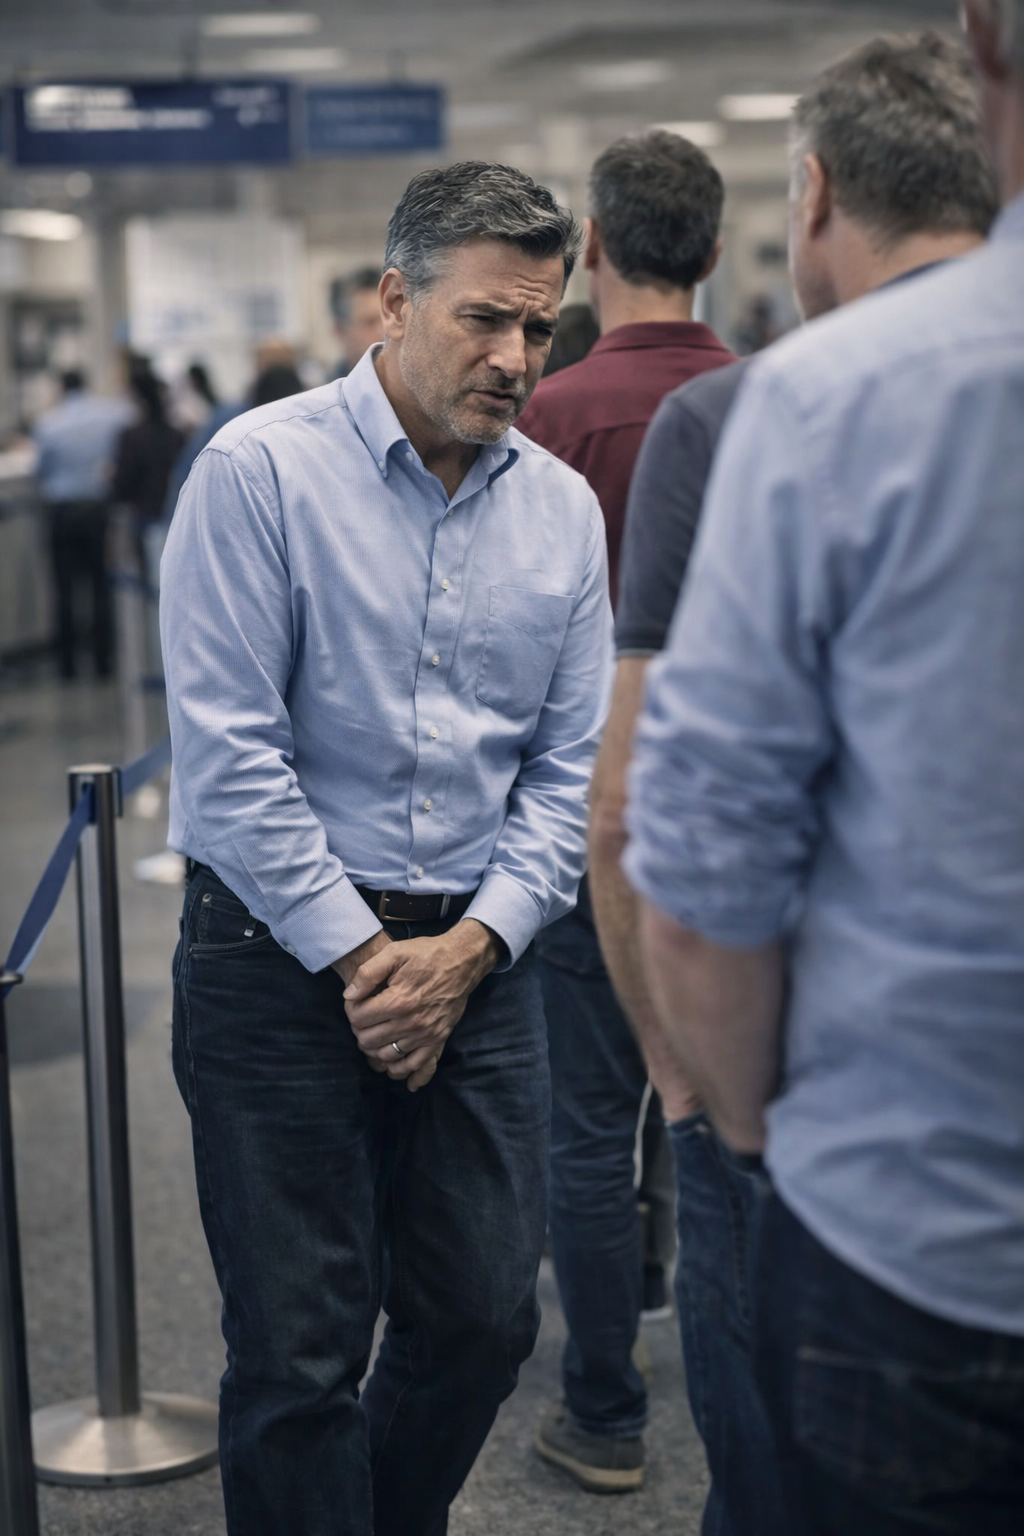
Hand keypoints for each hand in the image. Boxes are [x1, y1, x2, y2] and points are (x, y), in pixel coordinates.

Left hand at [343, 920, 500, 1090]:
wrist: (462, 961)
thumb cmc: (427, 955)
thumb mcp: (394, 952)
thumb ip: (367, 973)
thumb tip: (349, 996)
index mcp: (397, 1001)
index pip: (357, 1018)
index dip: (351, 1010)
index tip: (356, 1002)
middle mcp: (410, 1022)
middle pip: (368, 1040)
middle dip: (359, 1029)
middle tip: (364, 1016)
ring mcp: (425, 1034)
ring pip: (385, 1055)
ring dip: (374, 1046)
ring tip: (375, 1031)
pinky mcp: (437, 1039)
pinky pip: (411, 1064)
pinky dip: (396, 1065)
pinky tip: (390, 1054)